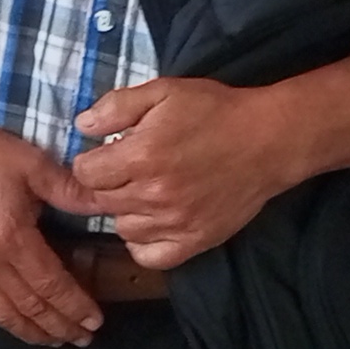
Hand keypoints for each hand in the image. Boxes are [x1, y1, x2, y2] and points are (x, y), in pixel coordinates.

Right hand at [0, 115, 99, 346]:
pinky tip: (14, 323)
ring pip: (3, 314)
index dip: (75, 307)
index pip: (51, 287)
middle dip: (59, 327)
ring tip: (55, 340)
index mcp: (12, 239)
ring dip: (32, 332)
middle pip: (30, 308)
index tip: (95, 322)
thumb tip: (109, 203)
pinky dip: (2, 320)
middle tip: (84, 338)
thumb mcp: (33, 165)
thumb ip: (71, 190)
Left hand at [70, 77, 294, 269]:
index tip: (105, 154)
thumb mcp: (163, 92)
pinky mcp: (195, 241)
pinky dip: (143, 242)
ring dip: (125, 211)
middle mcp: (153, 195)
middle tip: (127, 169)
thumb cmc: (215, 111)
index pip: (85, 174)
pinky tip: (153, 220)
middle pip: (100, 202)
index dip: (90, 161)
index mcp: (141, 156)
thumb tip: (81, 125)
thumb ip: (116, 106)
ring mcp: (174, 223)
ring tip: (144, 190)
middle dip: (107, 184)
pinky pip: (149, 256)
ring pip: (122, 228)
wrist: (268, 139)